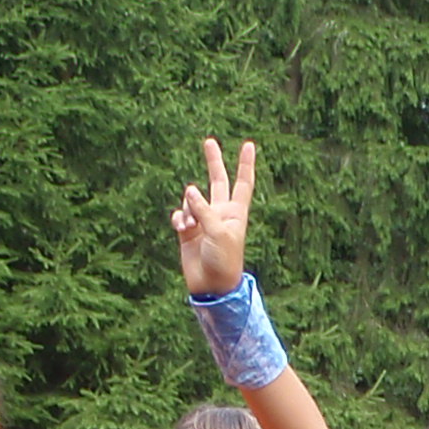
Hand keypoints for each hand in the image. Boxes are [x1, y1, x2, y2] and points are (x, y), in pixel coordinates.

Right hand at [173, 138, 254, 296]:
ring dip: (188, 208)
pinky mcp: (188, 231)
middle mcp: (220, 213)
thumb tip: (189, 189)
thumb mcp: (218, 232)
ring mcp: (203, 221)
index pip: (243, 183)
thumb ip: (204, 209)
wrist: (211, 287)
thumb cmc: (224, 261)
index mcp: (235, 212)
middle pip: (217, 181)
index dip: (245, 164)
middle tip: (209, 141)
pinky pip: (179, 215)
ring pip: (191, 199)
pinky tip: (181, 228)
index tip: (249, 144)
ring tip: (191, 226)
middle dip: (213, 162)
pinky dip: (179, 218)